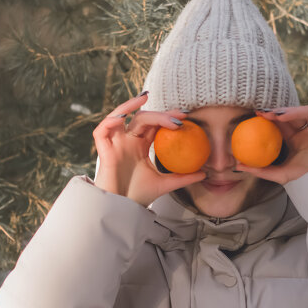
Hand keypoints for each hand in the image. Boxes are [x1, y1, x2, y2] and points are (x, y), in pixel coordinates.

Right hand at [92, 92, 205, 206]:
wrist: (121, 209)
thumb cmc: (139, 196)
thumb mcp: (165, 184)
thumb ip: (182, 177)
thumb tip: (205, 174)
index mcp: (140, 146)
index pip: (154, 125)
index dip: (167, 118)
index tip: (186, 117)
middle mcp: (128, 141)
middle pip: (142, 119)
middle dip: (160, 114)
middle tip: (179, 115)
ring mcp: (115, 144)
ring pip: (120, 116)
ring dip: (131, 105)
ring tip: (145, 98)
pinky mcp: (103, 150)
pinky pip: (102, 130)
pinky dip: (111, 120)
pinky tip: (123, 116)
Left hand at [234, 83, 307, 183]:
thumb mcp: (282, 175)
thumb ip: (262, 170)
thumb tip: (238, 165)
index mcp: (296, 139)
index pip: (281, 124)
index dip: (270, 117)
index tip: (255, 115)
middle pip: (293, 115)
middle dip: (278, 112)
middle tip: (264, 113)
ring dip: (294, 111)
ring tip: (281, 116)